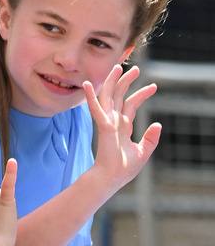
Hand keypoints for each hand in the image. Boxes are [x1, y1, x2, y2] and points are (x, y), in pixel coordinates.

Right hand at [84, 65, 161, 191]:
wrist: (113, 178)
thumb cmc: (124, 168)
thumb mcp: (143, 151)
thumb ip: (150, 138)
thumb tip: (158, 124)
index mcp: (122, 126)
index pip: (131, 105)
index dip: (142, 94)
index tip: (154, 86)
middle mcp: (114, 121)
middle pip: (119, 95)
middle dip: (126, 81)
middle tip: (136, 69)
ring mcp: (107, 122)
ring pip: (108, 96)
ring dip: (112, 81)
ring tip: (119, 67)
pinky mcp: (103, 126)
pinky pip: (96, 109)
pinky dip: (90, 97)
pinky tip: (87, 84)